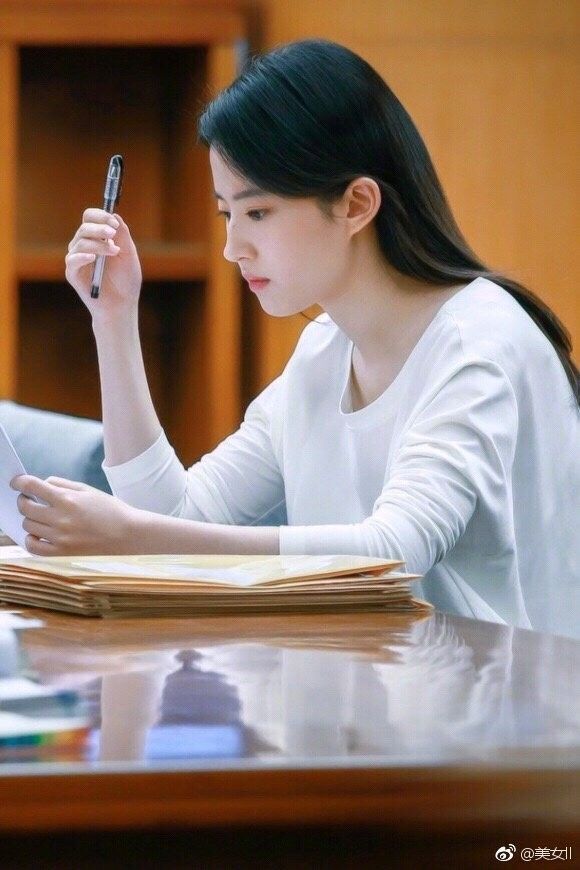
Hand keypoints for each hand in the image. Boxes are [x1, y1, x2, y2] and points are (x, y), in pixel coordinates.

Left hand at [10, 475, 140, 555]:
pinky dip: (31, 539)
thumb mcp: (88, 490)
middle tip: (29, 499)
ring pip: (28, 525)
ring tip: (39, 516)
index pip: (32, 486)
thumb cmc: (111, 510)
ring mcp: (59, 537)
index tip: (16, 482)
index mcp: (67, 499)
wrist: (128, 535)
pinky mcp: (62, 553)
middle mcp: (60, 518)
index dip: (20, 482)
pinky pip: (34, 546)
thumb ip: (63, 484)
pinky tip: (38, 533)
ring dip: (30, 518)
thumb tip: (42, 484)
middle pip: (25, 507)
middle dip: (23, 500)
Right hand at [65, 209, 141, 319]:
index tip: (114, 223)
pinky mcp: (73, 273)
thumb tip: (115, 214)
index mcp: (97, 238)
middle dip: (99, 228)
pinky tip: (93, 258)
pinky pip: (72, 260)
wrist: (122, 305)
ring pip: (80, 242)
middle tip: (113, 234)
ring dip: (98, 244)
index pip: (90, 218)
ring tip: (114, 252)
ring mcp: (77, 259)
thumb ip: (122, 236)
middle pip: (84, 227)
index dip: (100, 216)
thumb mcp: (128, 255)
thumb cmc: (125, 281)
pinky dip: (82, 257)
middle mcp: (84, 246)